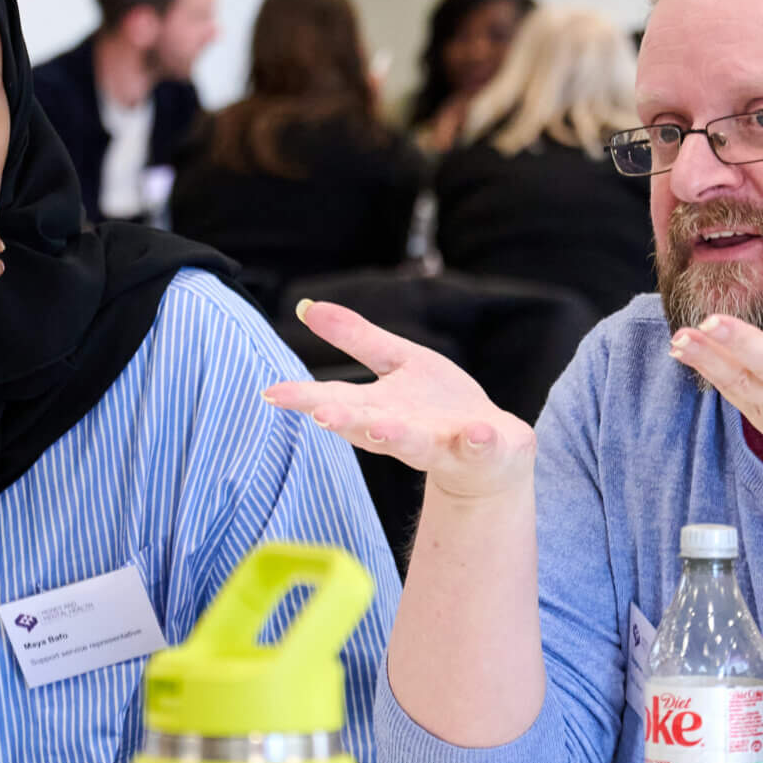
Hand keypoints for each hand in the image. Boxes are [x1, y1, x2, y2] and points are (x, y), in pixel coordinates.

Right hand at [262, 300, 533, 501]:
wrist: (491, 456)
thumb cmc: (437, 406)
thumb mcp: (397, 363)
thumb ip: (356, 338)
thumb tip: (306, 306)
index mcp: (377, 408)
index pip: (334, 400)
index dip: (303, 397)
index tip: (271, 393)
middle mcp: (401, 430)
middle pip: (367, 426)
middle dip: (346, 421)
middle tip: (321, 414)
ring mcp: (440, 442)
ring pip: (414, 443)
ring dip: (396, 436)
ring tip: (379, 427)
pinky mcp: (481, 449)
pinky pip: (480, 447)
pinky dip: (478, 442)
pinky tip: (477, 432)